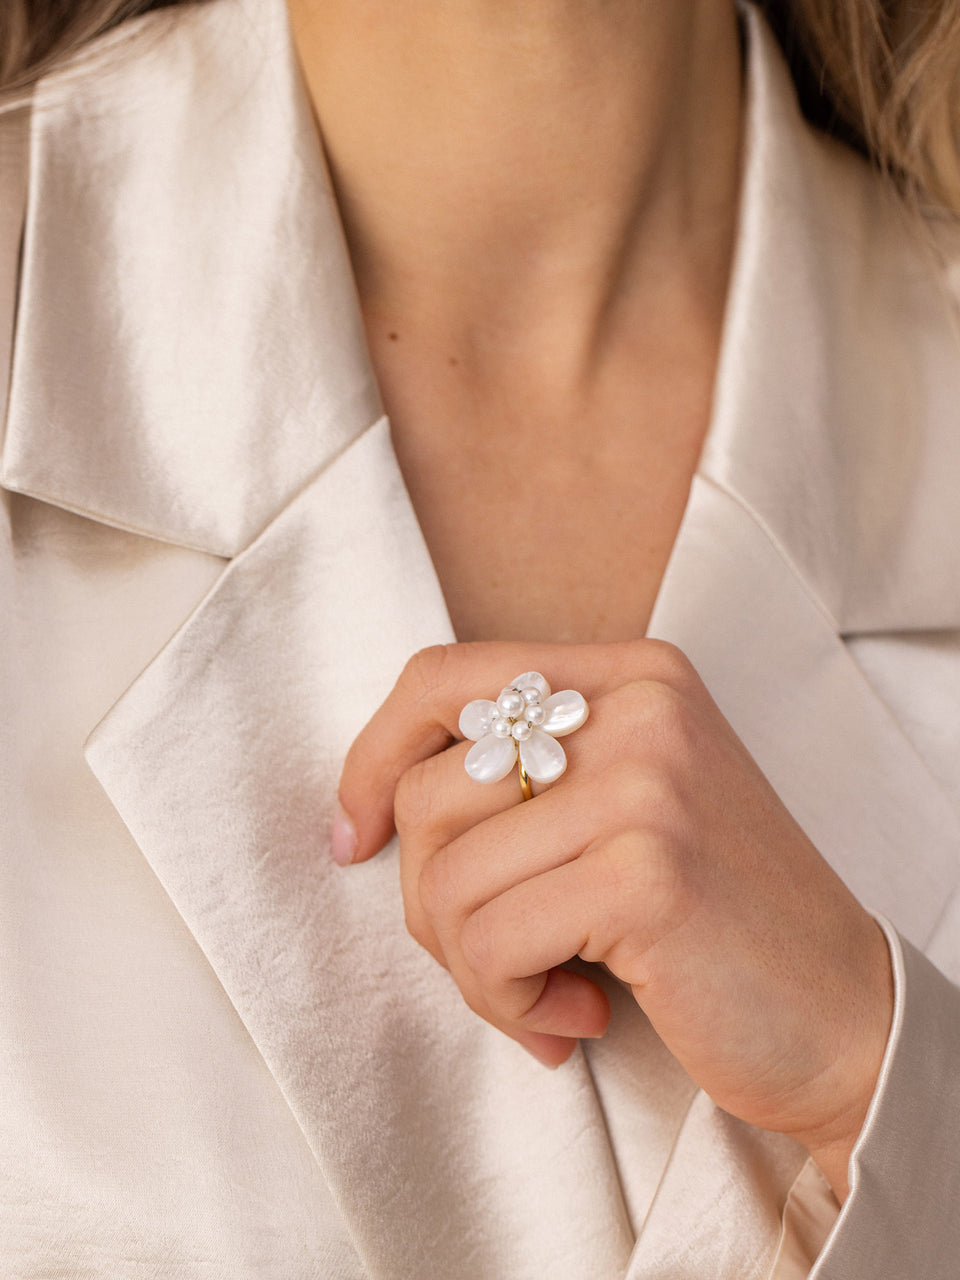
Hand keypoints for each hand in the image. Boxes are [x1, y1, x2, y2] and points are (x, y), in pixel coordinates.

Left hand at [335, 640, 893, 1198]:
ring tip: (549, 994)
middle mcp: (637, 709)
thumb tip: (375, 812)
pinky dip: (509, 1004)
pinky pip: (489, 945)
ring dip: (476, 970)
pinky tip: (577, 1018)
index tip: (355, 837)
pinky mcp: (645, 874)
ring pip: (446, 880)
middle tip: (497, 961)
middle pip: (428, 795)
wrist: (843, 1016)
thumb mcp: (623, 810)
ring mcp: (645, 783)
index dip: (373, 758)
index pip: (443, 678)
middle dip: (433, 905)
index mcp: (629, 676)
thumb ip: (524, 782)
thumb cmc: (713, 923)